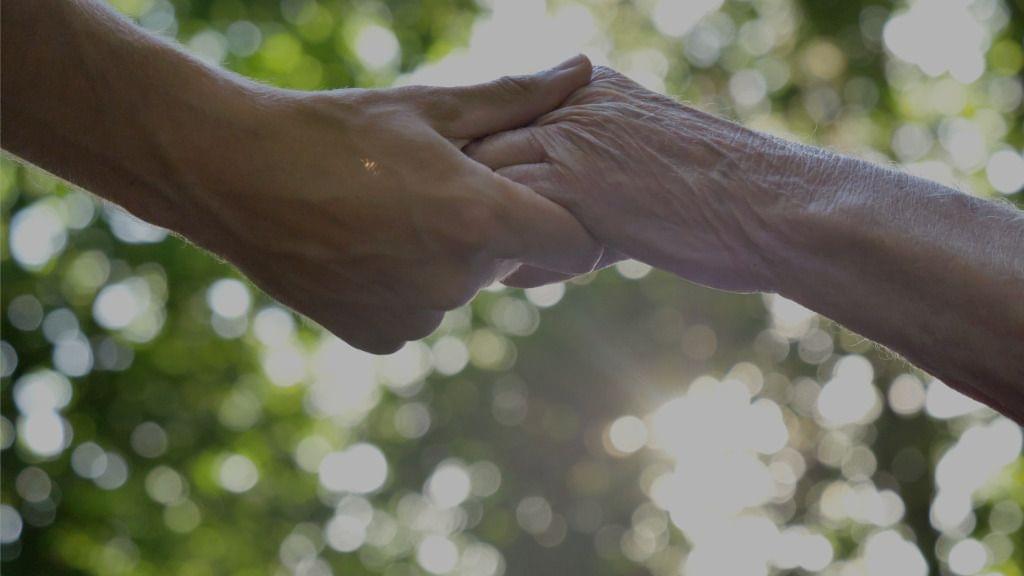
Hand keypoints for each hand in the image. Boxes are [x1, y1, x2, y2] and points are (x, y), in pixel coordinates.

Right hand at [177, 57, 600, 352]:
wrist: (233, 176)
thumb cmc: (335, 130)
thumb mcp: (429, 106)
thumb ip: (516, 98)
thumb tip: (583, 68)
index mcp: (479, 218)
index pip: (575, 244)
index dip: (567, 219)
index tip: (539, 197)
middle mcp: (456, 281)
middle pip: (511, 259)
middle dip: (489, 226)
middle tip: (434, 186)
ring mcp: (417, 318)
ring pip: (462, 285)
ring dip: (445, 256)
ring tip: (389, 212)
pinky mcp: (382, 339)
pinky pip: (420, 311)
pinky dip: (405, 285)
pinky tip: (363, 246)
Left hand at [467, 66, 789, 291]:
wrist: (773, 208)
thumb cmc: (722, 205)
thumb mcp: (645, 172)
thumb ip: (584, 190)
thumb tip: (533, 244)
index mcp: (591, 90)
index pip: (507, 123)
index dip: (489, 171)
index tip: (483, 206)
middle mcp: (572, 102)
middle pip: (482, 143)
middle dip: (469, 193)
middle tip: (467, 241)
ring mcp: (568, 137)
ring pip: (482, 177)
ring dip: (479, 224)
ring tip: (487, 263)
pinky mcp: (570, 181)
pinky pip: (504, 215)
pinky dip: (505, 252)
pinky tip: (518, 276)